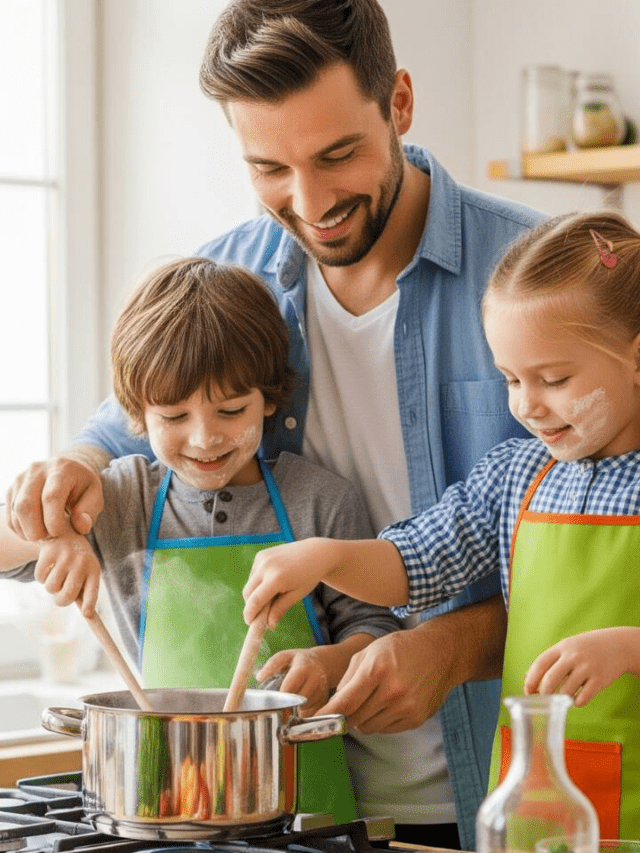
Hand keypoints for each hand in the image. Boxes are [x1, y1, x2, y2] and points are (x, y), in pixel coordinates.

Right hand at [6, 453, 104, 540]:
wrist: (68, 471)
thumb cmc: (82, 486)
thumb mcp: (95, 495)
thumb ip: (89, 510)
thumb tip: (80, 527)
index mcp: (62, 469)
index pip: (51, 496)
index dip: (53, 520)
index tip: (58, 533)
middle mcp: (37, 470)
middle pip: (26, 504)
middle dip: (35, 529)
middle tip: (48, 539)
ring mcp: (21, 478)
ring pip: (15, 510)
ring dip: (27, 530)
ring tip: (43, 536)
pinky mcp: (12, 488)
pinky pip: (10, 514)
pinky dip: (20, 528)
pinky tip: (34, 531)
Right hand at [35, 534, 100, 616]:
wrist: (62, 531)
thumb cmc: (75, 559)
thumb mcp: (84, 571)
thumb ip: (84, 592)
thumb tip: (89, 617)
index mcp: (93, 568)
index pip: (93, 589)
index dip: (90, 603)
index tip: (88, 614)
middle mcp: (82, 562)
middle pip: (67, 596)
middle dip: (60, 600)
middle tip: (59, 595)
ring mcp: (66, 556)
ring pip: (51, 588)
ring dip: (49, 586)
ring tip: (55, 575)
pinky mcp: (50, 551)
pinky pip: (40, 577)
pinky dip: (41, 576)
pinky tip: (47, 566)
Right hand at [244, 538, 334, 627]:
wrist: (316, 553)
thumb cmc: (309, 576)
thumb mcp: (297, 595)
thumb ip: (280, 609)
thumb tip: (269, 625)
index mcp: (276, 578)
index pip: (255, 601)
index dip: (250, 614)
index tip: (249, 623)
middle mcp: (266, 566)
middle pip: (248, 592)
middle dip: (251, 605)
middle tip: (260, 614)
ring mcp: (262, 558)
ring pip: (249, 583)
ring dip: (254, 593)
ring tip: (271, 596)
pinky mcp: (261, 554)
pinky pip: (253, 573)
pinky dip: (257, 582)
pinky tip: (271, 583)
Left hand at [257, 648, 329, 715]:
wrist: (323, 663)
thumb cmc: (299, 661)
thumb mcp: (285, 656)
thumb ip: (272, 665)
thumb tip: (259, 677)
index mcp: (303, 668)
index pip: (290, 687)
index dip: (280, 695)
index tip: (274, 699)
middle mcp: (316, 680)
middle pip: (298, 700)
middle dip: (288, 702)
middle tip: (282, 700)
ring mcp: (322, 691)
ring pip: (305, 708)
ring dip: (296, 707)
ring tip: (294, 697)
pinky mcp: (325, 701)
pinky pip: (311, 713)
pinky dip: (304, 711)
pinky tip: (301, 703)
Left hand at [315, 627, 453, 732]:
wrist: (440, 652)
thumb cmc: (400, 648)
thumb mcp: (369, 652)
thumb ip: (348, 678)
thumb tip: (334, 704)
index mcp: (377, 671)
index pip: (345, 704)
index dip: (327, 716)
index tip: (314, 722)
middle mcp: (393, 692)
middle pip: (355, 719)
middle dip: (345, 715)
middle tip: (347, 705)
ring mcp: (406, 708)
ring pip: (369, 727)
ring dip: (362, 719)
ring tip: (370, 700)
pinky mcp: (416, 719)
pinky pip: (386, 729)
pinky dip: (379, 721)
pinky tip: (385, 704)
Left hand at [524, 627, 639, 706]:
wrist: (618, 645)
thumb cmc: (587, 648)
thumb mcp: (569, 646)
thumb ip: (552, 660)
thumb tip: (530, 678)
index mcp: (562, 647)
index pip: (540, 663)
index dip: (530, 680)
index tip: (527, 691)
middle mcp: (573, 656)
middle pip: (550, 679)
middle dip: (544, 694)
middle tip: (544, 700)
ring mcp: (587, 667)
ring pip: (566, 691)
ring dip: (561, 699)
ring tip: (564, 697)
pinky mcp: (600, 679)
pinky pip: (583, 698)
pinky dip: (577, 702)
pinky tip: (578, 698)